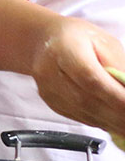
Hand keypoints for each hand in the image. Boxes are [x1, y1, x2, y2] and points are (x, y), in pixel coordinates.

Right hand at [29, 17, 124, 136]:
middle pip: (86, 100)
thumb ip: (118, 66)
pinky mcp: (52, 102)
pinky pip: (79, 116)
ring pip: (83, 113)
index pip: (91, 79)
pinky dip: (101, 122)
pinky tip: (116, 123)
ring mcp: (49, 90)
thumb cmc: (77, 38)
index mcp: (65, 50)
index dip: (115, 97)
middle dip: (117, 114)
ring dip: (111, 122)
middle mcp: (50, 72)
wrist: (43, 41)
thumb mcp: (104, 42)